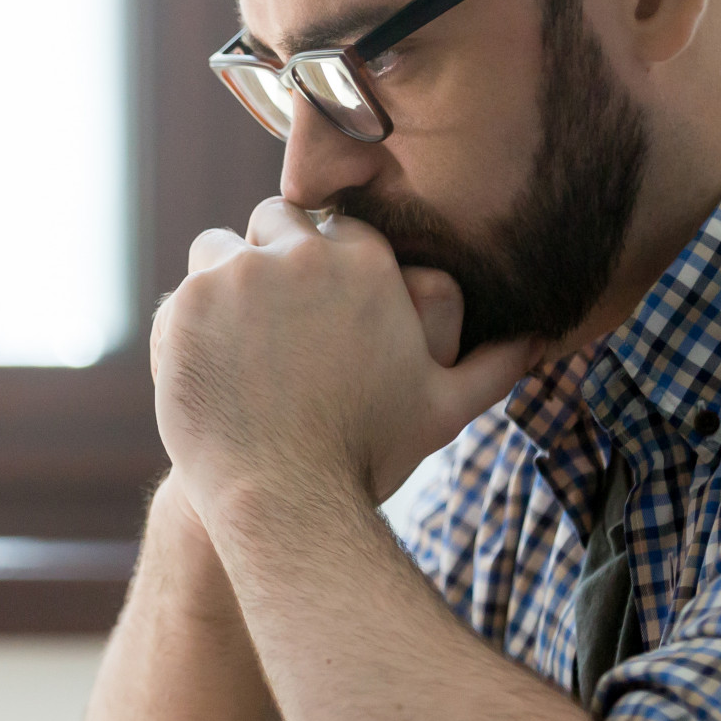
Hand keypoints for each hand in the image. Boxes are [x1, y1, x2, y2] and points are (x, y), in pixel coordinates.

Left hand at [151, 199, 541, 519]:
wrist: (284, 498)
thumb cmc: (369, 455)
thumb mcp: (445, 408)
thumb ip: (494, 364)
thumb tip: (543, 337)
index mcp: (364, 264)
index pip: (333, 228)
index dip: (322, 264)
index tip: (315, 309)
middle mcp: (299, 255)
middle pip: (273, 222)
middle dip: (272, 260)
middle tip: (273, 325)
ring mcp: (234, 276)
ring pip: (217, 250)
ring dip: (223, 285)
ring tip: (237, 345)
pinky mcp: (182, 306)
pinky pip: (177, 296)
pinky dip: (185, 328)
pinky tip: (207, 372)